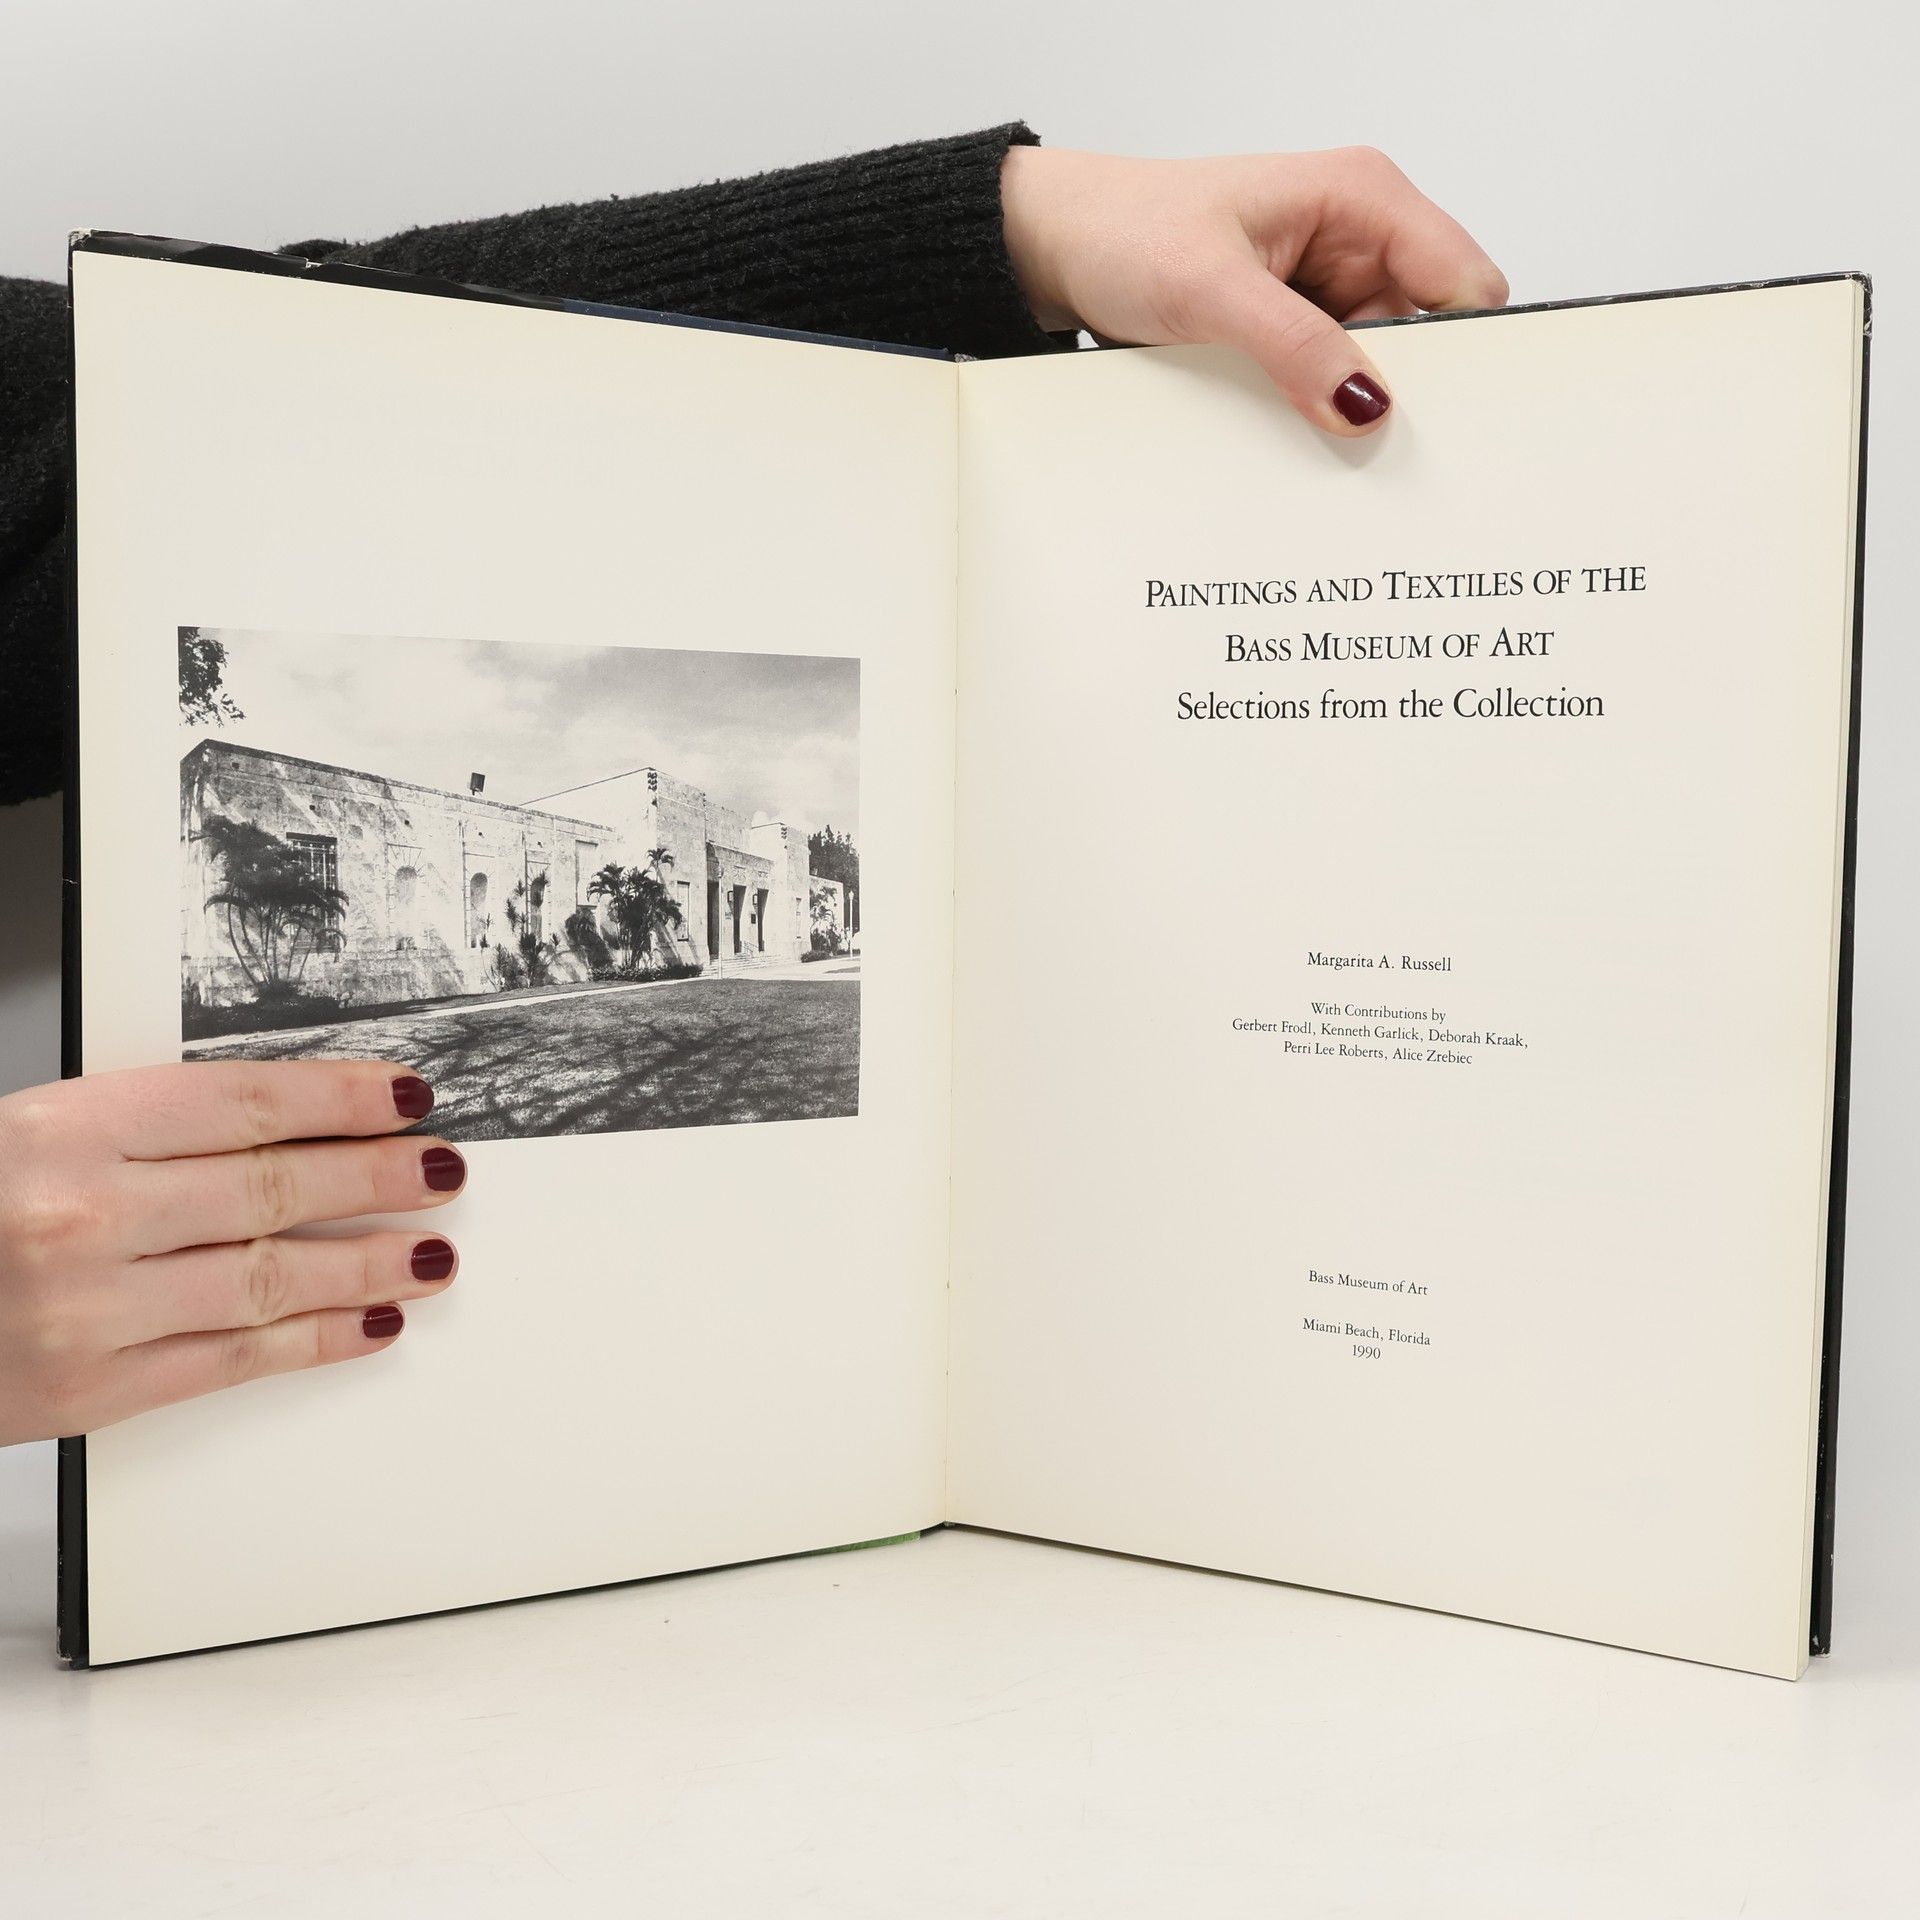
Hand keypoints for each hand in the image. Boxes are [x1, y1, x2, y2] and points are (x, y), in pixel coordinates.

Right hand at [0, 1061, 463, 1445]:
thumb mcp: (33, 1132)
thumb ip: (149, 1130)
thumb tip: (290, 1128)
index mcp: (66, 1129)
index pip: (244, 1104)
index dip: (341, 1100)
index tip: (406, 1097)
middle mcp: (81, 1215)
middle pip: (273, 1187)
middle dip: (376, 1178)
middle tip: (441, 1172)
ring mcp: (89, 1310)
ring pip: (270, 1277)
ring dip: (369, 1264)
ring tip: (431, 1253)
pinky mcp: (88, 1392)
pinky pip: (234, 1360)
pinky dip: (316, 1341)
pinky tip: (371, 1322)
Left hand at [1000, 144, 1508, 434]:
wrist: (1058, 247)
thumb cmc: (1124, 231)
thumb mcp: (1211, 291)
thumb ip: (1296, 346)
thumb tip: (1367, 403)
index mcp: (1361, 196)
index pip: (1461, 280)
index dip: (1465, 351)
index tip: (1441, 418)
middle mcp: (1356, 235)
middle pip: (1427, 331)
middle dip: (1404, 388)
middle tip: (1370, 445)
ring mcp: (1326, 283)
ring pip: (1378, 365)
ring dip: (1350, 404)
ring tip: (1311, 434)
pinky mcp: (1294, 323)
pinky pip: (1330, 377)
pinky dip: (1316, 407)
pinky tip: (1289, 426)